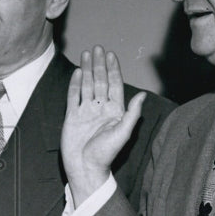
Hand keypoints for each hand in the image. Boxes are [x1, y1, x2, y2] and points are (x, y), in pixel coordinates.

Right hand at [61, 46, 144, 205]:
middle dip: (99, 64)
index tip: (110, 55)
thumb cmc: (105, 154)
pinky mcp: (72, 116)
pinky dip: (75, 84)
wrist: (84, 167)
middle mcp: (100, 108)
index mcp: (114, 111)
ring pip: (87, 85)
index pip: (114, 85)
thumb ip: (132, 113)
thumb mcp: (123, 133)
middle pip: (100, 81)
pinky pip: (73, 96)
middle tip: (97, 48)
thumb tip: (142, 95)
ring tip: (86, 54)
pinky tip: (77, 72)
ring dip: (87, 70)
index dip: (113, 69)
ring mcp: (85, 112)